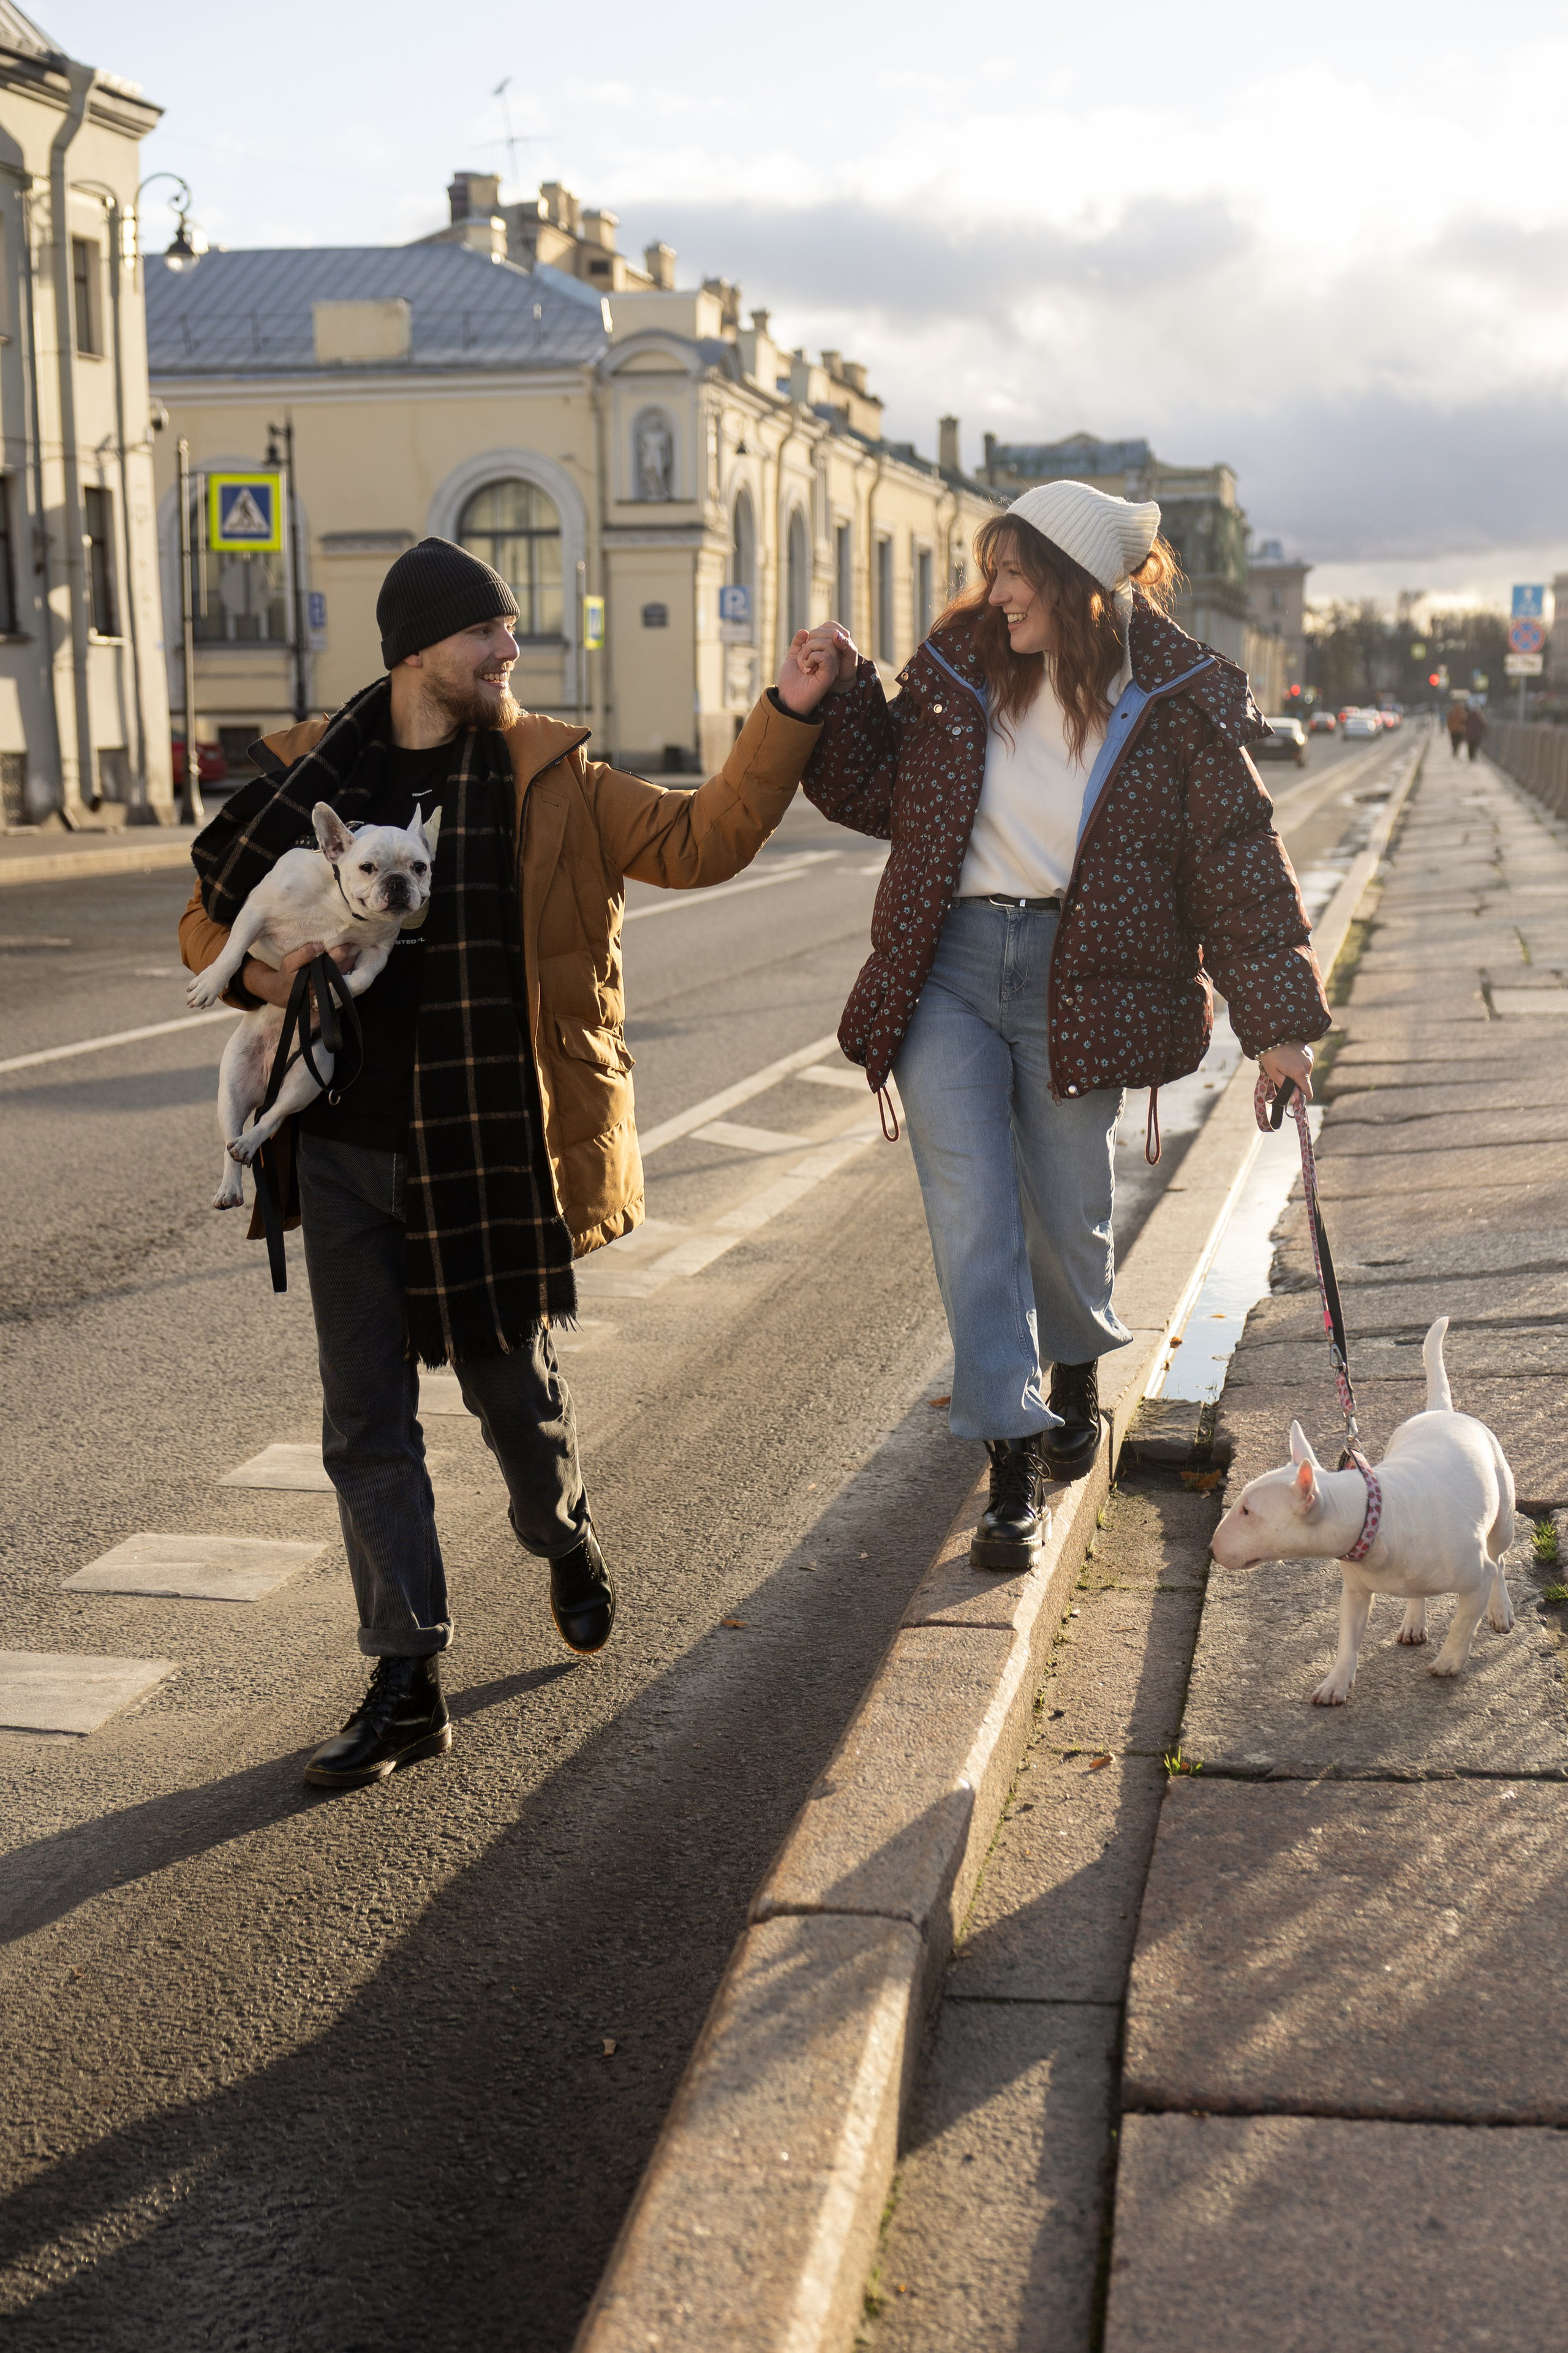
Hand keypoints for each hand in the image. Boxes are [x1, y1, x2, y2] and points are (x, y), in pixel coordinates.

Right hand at [241, 939, 358, 1007]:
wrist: (284, 994)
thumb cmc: (287, 975)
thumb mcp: (289, 962)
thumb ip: (303, 954)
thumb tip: (320, 946)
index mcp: (314, 976)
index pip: (331, 962)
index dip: (340, 952)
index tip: (346, 942)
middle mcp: (324, 983)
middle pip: (340, 967)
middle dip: (348, 955)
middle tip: (354, 943)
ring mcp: (328, 987)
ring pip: (342, 973)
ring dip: (350, 961)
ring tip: (355, 949)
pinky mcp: (329, 988)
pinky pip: (341, 976)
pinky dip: (347, 967)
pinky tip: (351, 958)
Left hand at [777, 623, 857, 717]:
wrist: (788, 699)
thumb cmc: (791, 681)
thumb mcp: (793, 658)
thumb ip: (798, 644)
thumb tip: (804, 631)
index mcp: (827, 653)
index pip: (830, 629)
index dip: (816, 631)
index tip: (803, 646)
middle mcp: (833, 659)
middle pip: (829, 633)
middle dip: (810, 640)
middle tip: (803, 656)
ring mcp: (833, 667)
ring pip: (828, 642)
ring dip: (809, 649)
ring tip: (804, 663)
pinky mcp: (829, 674)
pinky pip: (825, 656)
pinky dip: (811, 658)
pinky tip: (807, 669)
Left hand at [1260, 1041, 1313, 1100]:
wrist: (1272, 1036)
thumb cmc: (1270, 1057)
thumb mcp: (1274, 1074)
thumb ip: (1286, 1088)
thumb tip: (1296, 1100)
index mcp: (1300, 1073)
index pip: (1308, 1092)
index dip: (1302, 1098)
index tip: (1294, 1097)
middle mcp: (1308, 1066)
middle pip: (1306, 1083)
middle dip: (1297, 1084)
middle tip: (1284, 1077)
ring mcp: (1310, 1058)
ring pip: (1306, 1073)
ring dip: (1298, 1074)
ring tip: (1286, 1067)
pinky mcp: (1309, 1052)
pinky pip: (1306, 1064)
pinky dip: (1300, 1065)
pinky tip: (1290, 1059)